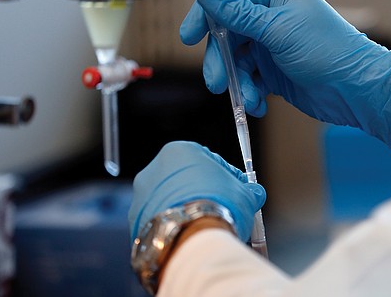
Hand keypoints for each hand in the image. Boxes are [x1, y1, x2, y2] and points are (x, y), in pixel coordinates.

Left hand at [128, 141, 265, 241]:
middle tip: (223, 210)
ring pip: (170, 202)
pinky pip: (160, 222)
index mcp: (179, 151)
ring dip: (187, 211)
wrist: (193, 239)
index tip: (238, 190)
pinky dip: (174, 228)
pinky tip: (190, 238)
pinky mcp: (135, 223)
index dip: (228, 176)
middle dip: (205, 194)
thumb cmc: (220, 208)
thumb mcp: (245, 194)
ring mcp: (141, 197)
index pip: (209, 160)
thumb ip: (249, 190)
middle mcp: (153, 170)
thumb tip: (255, 193)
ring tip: (207, 228)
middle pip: (186, 181)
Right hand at [180, 0, 390, 144]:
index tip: (188, 37)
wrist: (357, 90)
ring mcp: (272, 45)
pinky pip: (250, 80)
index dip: (205, 16)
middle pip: (226, 33)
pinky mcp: (275, 71)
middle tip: (217, 83)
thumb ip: (238, 13)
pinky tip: (259, 104)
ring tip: (247, 99)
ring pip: (236, 61)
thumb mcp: (278, 29)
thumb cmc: (328, 51)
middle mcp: (271, 17)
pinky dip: (250, 93)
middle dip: (220, 60)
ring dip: (237, 82)